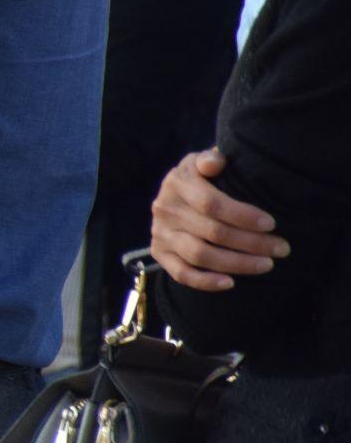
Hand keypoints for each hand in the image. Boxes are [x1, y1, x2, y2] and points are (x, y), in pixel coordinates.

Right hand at [149, 148, 284, 291]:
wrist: (173, 198)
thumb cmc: (200, 179)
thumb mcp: (201, 162)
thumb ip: (209, 159)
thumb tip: (216, 163)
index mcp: (176, 183)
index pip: (211, 203)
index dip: (242, 215)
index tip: (271, 223)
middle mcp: (165, 209)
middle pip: (212, 232)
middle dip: (252, 243)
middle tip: (281, 248)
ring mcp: (161, 233)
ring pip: (200, 255)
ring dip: (237, 263)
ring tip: (267, 264)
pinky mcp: (160, 254)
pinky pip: (181, 274)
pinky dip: (205, 281)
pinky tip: (230, 283)